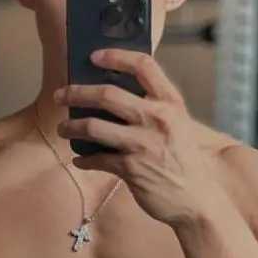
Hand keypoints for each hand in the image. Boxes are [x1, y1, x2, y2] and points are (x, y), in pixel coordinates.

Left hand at [54, 49, 215, 226]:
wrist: (196, 200)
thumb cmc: (184, 162)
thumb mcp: (179, 126)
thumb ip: (155, 108)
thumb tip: (118, 95)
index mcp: (170, 103)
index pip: (144, 66)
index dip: (116, 56)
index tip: (94, 56)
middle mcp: (157, 118)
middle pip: (108, 95)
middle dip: (77, 93)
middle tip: (61, 95)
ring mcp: (143, 143)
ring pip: (94, 126)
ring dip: (72, 126)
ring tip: (63, 128)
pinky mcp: (131, 168)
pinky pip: (97, 159)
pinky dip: (84, 159)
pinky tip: (79, 160)